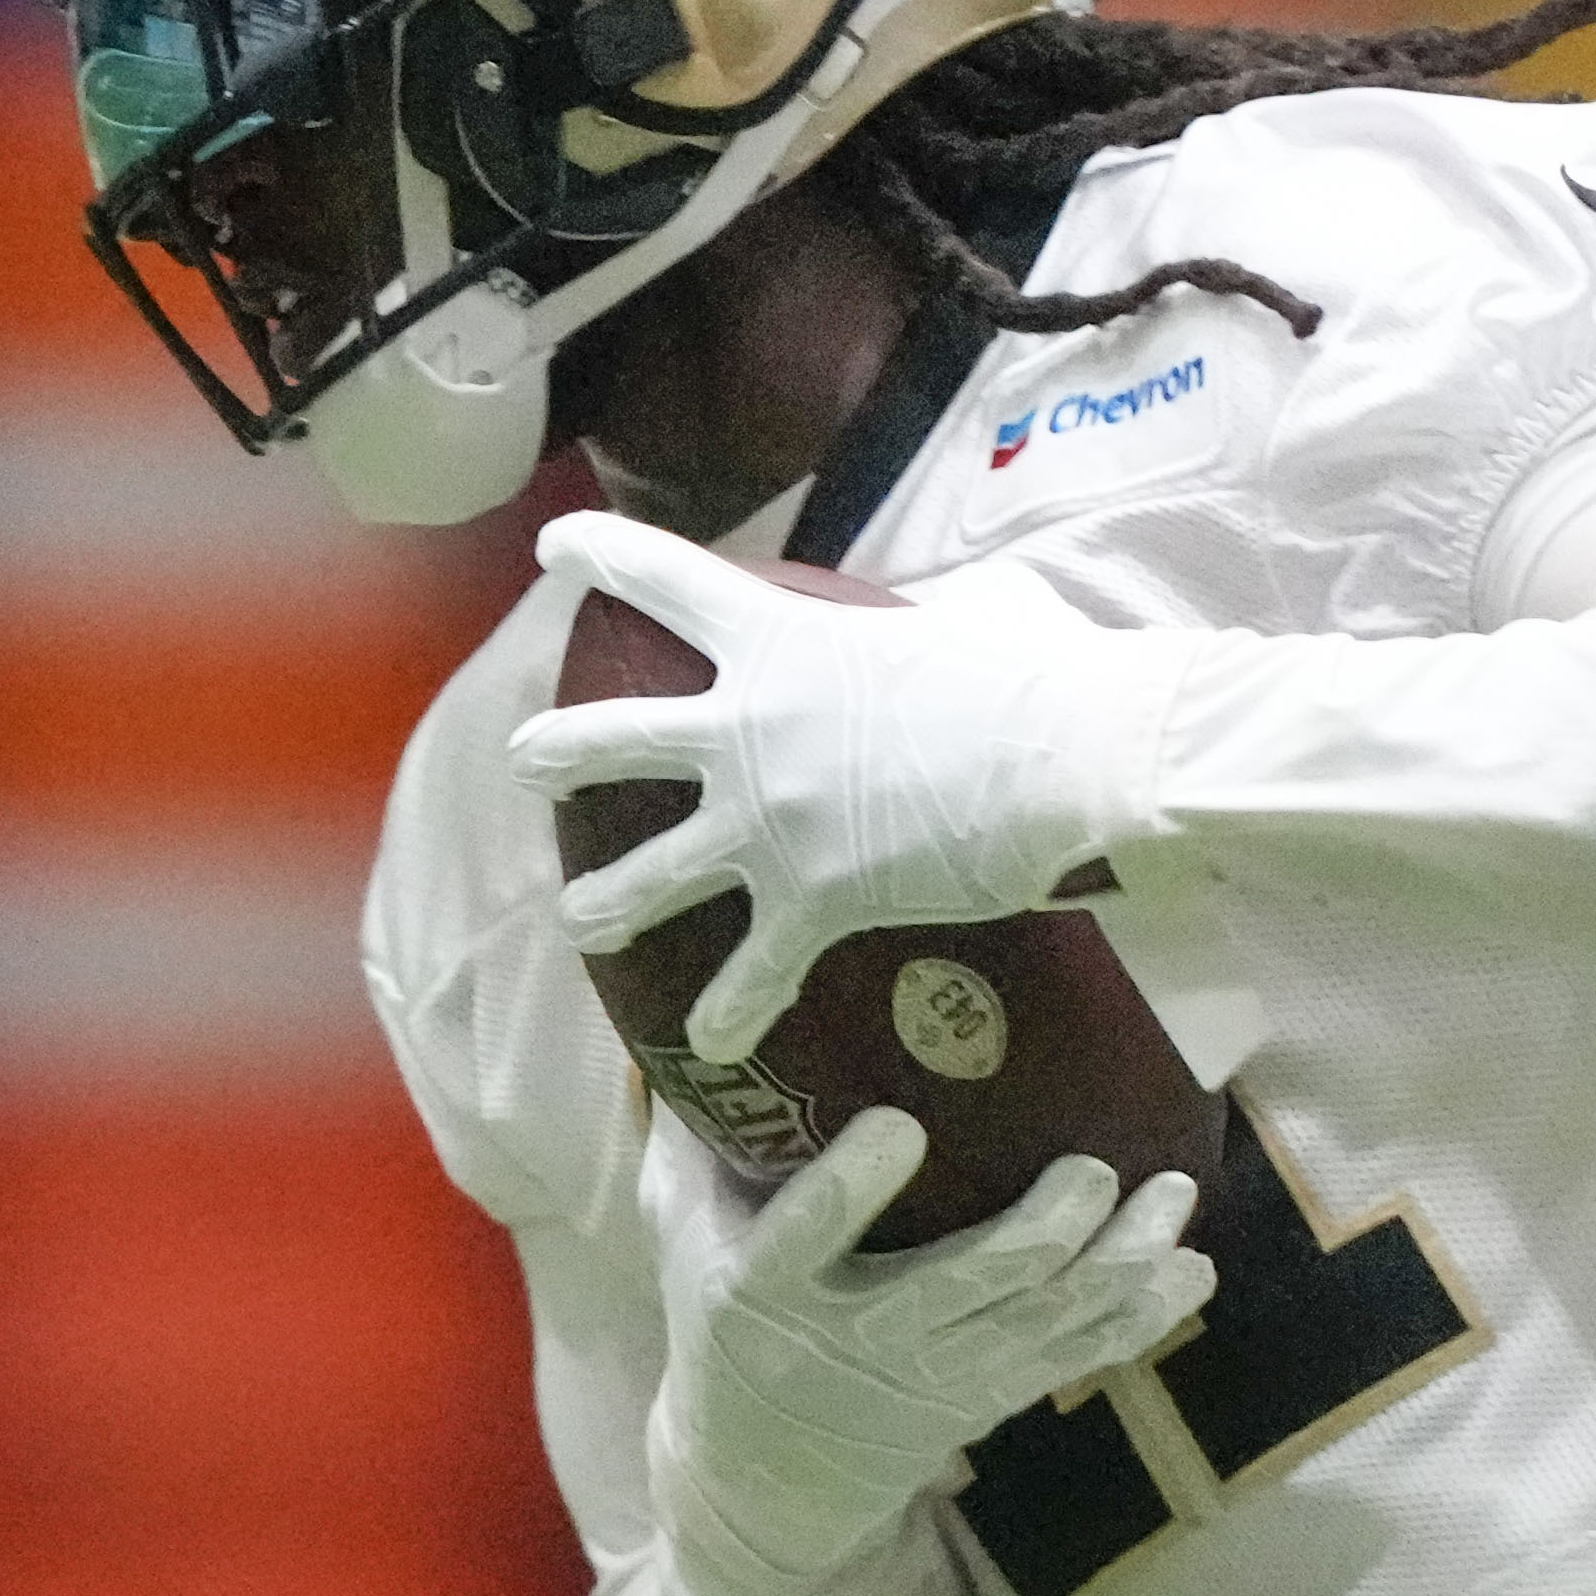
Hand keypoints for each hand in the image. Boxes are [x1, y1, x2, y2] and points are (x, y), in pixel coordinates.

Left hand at [525, 512, 1197, 1065]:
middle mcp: (748, 728)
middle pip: (612, 736)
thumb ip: (922, 619)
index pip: (665, 578)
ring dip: (604, 901)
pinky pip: (750, 972)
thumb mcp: (963, 616)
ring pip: (647, 871)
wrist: (1071, 758)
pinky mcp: (813, 900)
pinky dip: (730, 1012)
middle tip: (525, 759)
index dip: (601, 558)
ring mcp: (769, 820)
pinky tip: (707, 1043)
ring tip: (580, 919)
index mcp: (781, 639)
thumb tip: (952, 621)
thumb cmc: (1036, 675)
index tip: (555, 552)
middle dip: (555, 749)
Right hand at [648, 1109, 1212, 1595]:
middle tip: (1090, 1169)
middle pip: (964, 1284)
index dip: (851, 1189)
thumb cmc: (719, 1324)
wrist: (764, 1475)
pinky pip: (1074, 1358)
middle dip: (1040, 1230)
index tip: (897, 1126)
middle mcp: (859, 1338)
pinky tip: (1189, 1274)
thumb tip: (684, 1023)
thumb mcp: (679, 1238)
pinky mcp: (989, 1397)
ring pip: (1041, 1321)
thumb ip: (687, 1142)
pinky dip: (1137, 1319)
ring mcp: (934, 1376)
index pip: (805, 1236)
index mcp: (765, 1291)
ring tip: (1172, 1198)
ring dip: (1118, 1263)